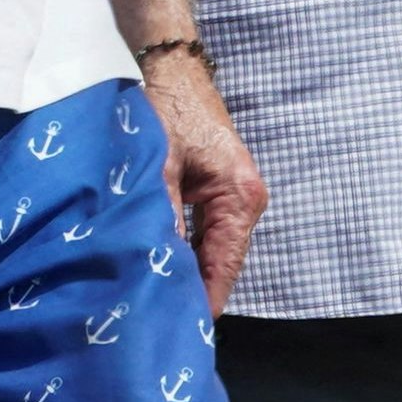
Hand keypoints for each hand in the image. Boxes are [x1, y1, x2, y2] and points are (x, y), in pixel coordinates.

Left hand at [138, 47, 265, 312]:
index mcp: (240, 196)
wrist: (172, 69)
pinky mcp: (216, 192)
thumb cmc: (168, 109)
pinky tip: (161, 269)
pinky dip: (185, 252)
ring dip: (187, 273)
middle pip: (221, 263)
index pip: (224, 265)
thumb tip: (157, 269)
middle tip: (158, 324)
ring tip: (157, 306)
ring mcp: (233, 197)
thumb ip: (162, 217)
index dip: (204, 301)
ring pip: (211, 251)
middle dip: (193, 291)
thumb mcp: (160, 166)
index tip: (183, 332)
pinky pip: (204, 234)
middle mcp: (245, 201)